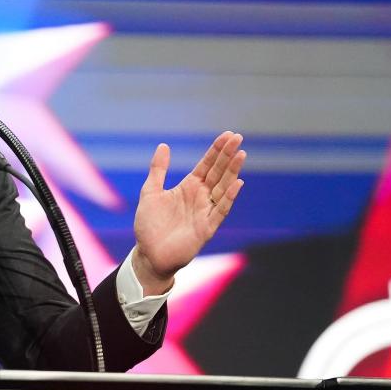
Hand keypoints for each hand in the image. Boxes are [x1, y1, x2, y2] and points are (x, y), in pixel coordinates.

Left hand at [132, 131, 245, 294]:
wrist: (148, 254)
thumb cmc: (149, 225)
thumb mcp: (150, 192)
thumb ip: (158, 170)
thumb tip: (164, 145)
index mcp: (189, 187)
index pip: (207, 165)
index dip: (217, 150)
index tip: (228, 135)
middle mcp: (201, 197)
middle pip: (218, 172)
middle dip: (228, 156)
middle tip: (238, 138)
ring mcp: (205, 212)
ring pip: (223, 188)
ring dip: (232, 172)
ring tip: (241, 155)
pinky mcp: (207, 228)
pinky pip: (220, 210)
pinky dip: (229, 197)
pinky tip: (237, 183)